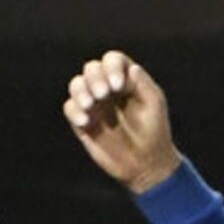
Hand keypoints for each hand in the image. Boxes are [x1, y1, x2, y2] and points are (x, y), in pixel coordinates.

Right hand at [63, 50, 181, 194]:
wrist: (144, 163)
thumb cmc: (154, 131)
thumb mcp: (154, 104)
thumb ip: (142, 83)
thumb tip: (130, 67)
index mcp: (126, 80)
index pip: (113, 60)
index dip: (111, 67)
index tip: (117, 86)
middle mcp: (107, 88)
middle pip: (91, 68)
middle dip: (94, 78)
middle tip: (103, 94)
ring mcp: (94, 104)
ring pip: (76, 84)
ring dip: (80, 90)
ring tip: (90, 105)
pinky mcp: (82, 122)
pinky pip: (70, 107)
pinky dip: (74, 110)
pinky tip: (85, 121)